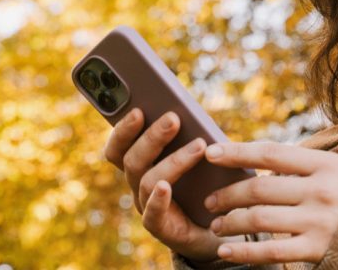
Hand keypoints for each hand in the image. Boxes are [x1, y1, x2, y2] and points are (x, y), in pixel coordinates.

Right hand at [102, 108, 230, 262]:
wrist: (218, 228)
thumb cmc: (205, 187)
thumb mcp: (198, 158)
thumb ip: (191, 138)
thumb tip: (195, 116)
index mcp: (142, 165)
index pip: (119, 147)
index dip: (123, 129)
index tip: (138, 110)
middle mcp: (139, 184)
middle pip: (132, 159)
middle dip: (152, 138)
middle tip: (174, 119)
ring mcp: (147, 206)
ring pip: (148, 181)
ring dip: (173, 161)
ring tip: (199, 145)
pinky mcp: (160, 228)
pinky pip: (152, 215)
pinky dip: (157, 200)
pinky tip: (166, 187)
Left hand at [202, 142, 337, 263]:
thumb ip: (302, 168)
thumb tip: (252, 164)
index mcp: (325, 165)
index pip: (270, 154)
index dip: (236, 153)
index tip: (210, 153)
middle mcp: (321, 190)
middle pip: (259, 189)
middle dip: (227, 195)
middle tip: (209, 201)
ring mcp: (319, 221)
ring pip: (258, 219)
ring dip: (230, 222)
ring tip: (217, 225)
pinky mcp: (317, 249)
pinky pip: (271, 251)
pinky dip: (244, 251)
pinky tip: (226, 251)